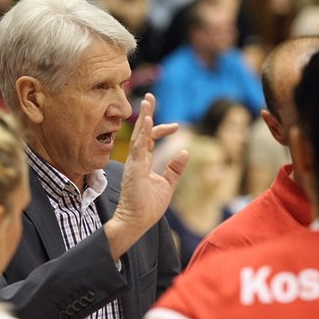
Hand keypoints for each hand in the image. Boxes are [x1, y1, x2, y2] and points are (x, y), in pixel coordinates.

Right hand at [105, 93, 188, 258]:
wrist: (136, 222)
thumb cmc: (148, 206)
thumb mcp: (167, 184)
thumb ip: (174, 169)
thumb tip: (185, 153)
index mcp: (143, 163)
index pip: (150, 140)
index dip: (160, 129)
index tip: (177, 126)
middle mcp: (136, 160)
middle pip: (141, 132)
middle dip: (147, 113)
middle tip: (150, 96)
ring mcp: (133, 164)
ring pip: (138, 136)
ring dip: (144, 118)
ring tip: (148, 101)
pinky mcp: (134, 171)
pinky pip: (138, 148)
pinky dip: (143, 134)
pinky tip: (148, 121)